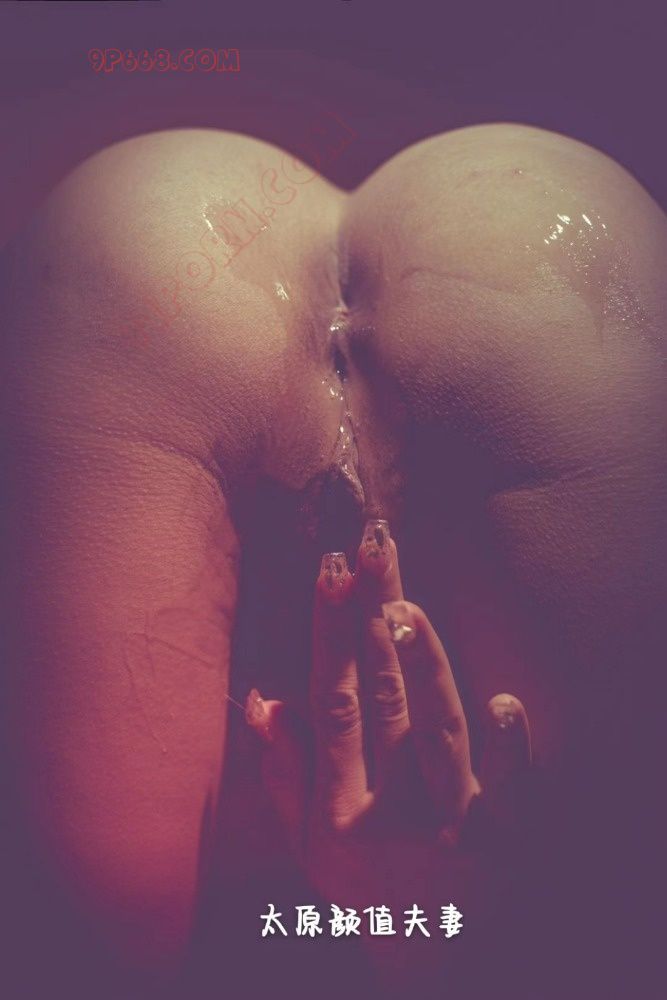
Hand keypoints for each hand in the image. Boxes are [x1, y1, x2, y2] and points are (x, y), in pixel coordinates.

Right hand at [246, 520, 531, 928]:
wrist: (432, 960)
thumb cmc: (365, 886)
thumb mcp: (309, 841)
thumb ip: (284, 770)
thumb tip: (264, 697)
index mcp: (335, 808)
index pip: (331, 703)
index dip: (329, 633)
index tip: (330, 569)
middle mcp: (386, 812)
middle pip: (379, 698)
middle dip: (372, 617)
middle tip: (371, 545)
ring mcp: (447, 824)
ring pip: (433, 729)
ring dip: (421, 663)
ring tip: (405, 599)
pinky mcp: (501, 839)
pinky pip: (508, 790)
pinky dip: (510, 749)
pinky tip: (506, 703)